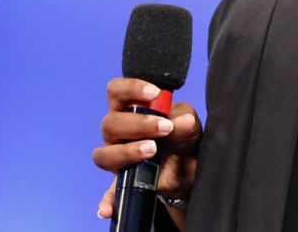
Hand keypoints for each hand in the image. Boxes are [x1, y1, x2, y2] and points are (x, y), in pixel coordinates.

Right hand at [93, 78, 202, 221]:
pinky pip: (110, 192)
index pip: (116, 91)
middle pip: (110, 123)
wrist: (192, 167)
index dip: (130, 88)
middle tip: (164, 128)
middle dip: (137, 123)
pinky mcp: (124, 180)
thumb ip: (185, 120)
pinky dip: (108, 200)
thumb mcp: (190, 125)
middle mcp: (118, 131)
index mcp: (130, 108)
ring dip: (126, 151)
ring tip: (152, 150)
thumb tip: (179, 121)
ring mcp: (118, 156)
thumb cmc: (183, 137)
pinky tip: (108, 208)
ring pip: (105, 153)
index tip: (154, 93)